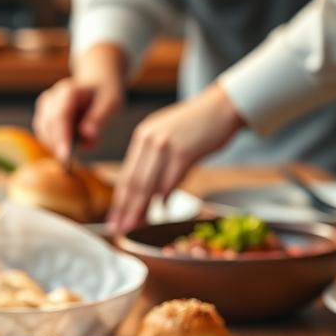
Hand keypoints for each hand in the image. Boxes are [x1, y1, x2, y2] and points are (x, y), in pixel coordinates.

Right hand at [33, 43, 126, 158]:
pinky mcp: (42, 118)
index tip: (65, 156)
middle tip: (77, 156)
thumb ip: (99, 118)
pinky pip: (46, 137)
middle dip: (60, 144)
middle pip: (49, 126)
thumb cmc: (105, 96)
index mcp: (68, 91)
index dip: (61, 137)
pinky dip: (58, 143)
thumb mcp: (111, 104)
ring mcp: (44, 108)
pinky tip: (74, 141)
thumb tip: (87, 135)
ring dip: (61, 144)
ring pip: (44, 134)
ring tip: (83, 142)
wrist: (96, 87)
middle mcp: (51, 98)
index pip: (60, 116)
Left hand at [108, 83, 242, 232]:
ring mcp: (166, 146)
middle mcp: (150, 140)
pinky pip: (171, 181)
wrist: (221, 107)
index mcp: (142, 136)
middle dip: (125, 210)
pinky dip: (165, 198)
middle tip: (119, 229)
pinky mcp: (184, 153)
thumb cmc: (197, 125)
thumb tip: (148, 191)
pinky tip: (162, 210)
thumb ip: (153, 158)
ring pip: (149, 185)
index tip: (113, 219)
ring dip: (142, 209)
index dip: (119, 200)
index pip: (126, 175)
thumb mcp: (166, 135)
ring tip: (134, 226)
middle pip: (134, 183)